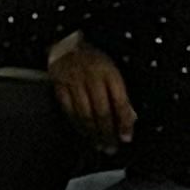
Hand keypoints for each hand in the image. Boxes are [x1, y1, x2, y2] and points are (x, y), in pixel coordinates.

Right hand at [47, 32, 134, 153]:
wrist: (67, 42)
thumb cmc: (93, 58)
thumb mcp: (113, 70)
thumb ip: (121, 94)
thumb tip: (130, 118)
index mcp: (109, 72)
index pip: (119, 102)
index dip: (124, 122)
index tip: (126, 137)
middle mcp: (91, 76)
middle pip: (101, 111)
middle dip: (108, 133)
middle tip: (112, 147)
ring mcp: (73, 81)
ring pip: (84, 114)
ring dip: (92, 133)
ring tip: (99, 145)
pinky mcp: (59, 85)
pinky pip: (68, 110)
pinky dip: (76, 125)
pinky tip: (83, 133)